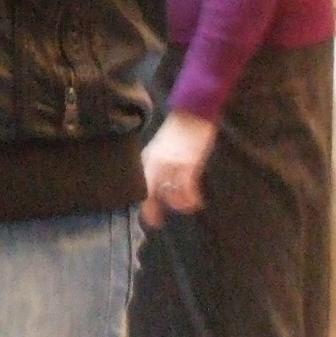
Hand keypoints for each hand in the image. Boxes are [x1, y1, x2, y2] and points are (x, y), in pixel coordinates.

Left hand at [140, 111, 216, 226]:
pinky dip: (191, 199)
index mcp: (147, 158)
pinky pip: (187, 188)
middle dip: (152, 211)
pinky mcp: (187, 164)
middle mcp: (155, 163)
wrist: (192, 114)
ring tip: (186, 208)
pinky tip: (196, 203)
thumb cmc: (177, 132)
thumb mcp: (158, 148)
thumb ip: (154, 164)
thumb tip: (152, 183)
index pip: (139, 185)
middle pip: (149, 193)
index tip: (144, 214)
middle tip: (157, 222)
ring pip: (170, 194)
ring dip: (178, 205)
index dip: (140, 203)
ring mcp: (171, 164)